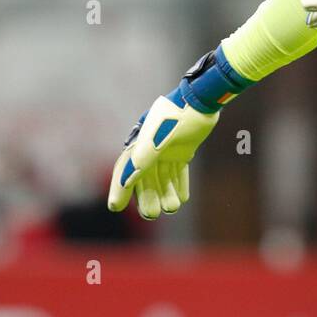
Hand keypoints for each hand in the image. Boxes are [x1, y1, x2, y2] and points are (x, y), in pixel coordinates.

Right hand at [106, 47, 249, 217]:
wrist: (200, 101)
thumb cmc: (176, 117)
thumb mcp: (157, 138)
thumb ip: (143, 158)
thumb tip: (127, 179)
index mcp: (139, 144)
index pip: (125, 170)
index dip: (119, 189)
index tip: (115, 207)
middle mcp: (151, 148)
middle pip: (145, 178)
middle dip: (147, 196)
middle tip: (151, 215)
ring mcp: (167, 149)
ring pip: (163, 177)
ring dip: (166, 193)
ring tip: (172, 208)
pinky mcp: (183, 150)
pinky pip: (178, 172)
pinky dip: (179, 184)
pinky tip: (183, 199)